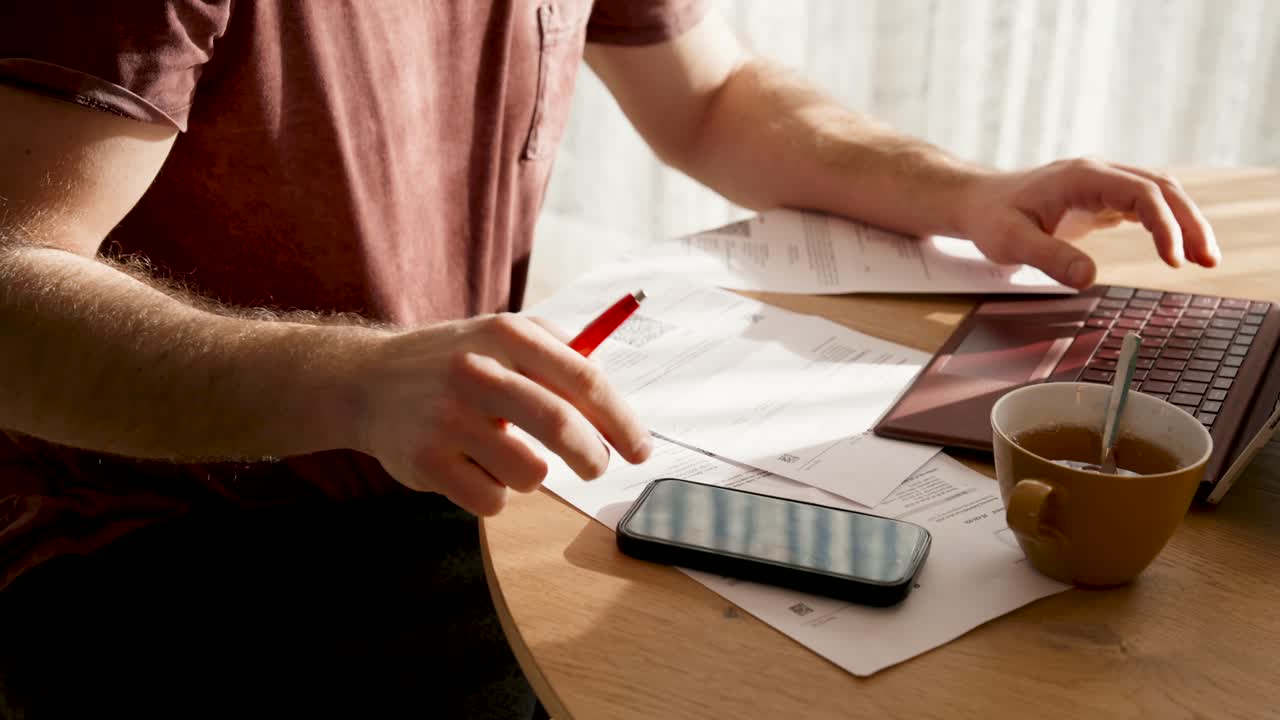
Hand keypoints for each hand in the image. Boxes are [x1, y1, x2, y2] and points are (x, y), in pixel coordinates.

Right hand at [349, 314, 651, 515]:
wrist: (365, 380)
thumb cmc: (452, 361)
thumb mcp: (502, 335)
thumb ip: (560, 356)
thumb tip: (617, 402)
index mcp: (507, 335)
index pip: (584, 380)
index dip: (621, 421)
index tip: (640, 449)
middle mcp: (477, 370)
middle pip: (562, 426)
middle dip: (592, 457)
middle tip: (597, 468)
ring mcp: (448, 417)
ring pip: (530, 473)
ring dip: (531, 474)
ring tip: (505, 454)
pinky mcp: (426, 460)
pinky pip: (492, 499)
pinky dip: (494, 494)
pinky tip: (471, 469)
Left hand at [957, 158, 1219, 288]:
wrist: (977, 201)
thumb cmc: (990, 218)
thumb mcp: (1011, 242)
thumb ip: (1049, 258)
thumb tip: (1089, 279)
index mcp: (1081, 177)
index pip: (1141, 193)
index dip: (1164, 224)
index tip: (1173, 259)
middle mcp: (1099, 173)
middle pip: (1162, 188)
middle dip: (1190, 222)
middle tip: (1208, 260)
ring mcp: (1103, 183)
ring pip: (1160, 194)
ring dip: (1185, 222)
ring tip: (1204, 258)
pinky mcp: (1102, 197)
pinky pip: (1145, 204)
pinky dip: (1166, 224)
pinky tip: (1177, 249)